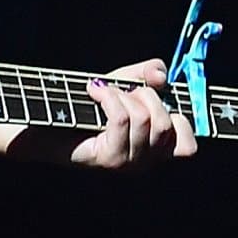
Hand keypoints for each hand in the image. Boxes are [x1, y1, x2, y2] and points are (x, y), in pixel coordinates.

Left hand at [66, 59, 195, 171]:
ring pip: (144, 119)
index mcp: (156, 149)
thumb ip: (147, 74)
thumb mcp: (125, 83)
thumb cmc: (89, 106)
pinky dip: (110, 97)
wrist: (50, 123)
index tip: (157, 99)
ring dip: (124, 95)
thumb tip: (161, 76)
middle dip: (146, 96)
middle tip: (124, 90)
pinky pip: (122, 119)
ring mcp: (127, 163)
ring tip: (106, 92)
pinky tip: (95, 92)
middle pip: (165, 125)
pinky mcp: (108, 159)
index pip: (187, 148)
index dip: (180, 120)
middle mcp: (145, 162)